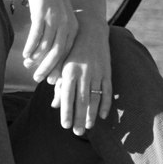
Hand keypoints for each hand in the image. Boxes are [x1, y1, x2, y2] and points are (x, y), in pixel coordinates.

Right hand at [12, 0, 77, 84]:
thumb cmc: (48, 0)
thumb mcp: (57, 18)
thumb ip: (56, 35)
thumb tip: (48, 56)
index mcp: (73, 28)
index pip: (67, 54)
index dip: (58, 68)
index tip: (51, 81)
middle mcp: (67, 24)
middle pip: (58, 53)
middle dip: (48, 68)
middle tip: (39, 79)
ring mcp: (55, 18)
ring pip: (46, 46)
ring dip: (36, 58)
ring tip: (28, 65)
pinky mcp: (42, 13)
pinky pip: (37, 35)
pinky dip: (31, 47)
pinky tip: (25, 54)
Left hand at [48, 18, 112, 135]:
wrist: (90, 31)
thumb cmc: (71, 50)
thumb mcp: (62, 65)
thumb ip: (59, 85)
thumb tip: (55, 105)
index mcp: (69, 71)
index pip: (67, 96)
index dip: (66, 112)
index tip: (65, 125)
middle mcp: (83, 73)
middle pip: (81, 100)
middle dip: (79, 118)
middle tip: (77, 132)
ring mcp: (97, 72)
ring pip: (95, 97)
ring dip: (92, 114)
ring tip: (88, 127)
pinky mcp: (107, 71)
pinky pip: (107, 90)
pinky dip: (106, 103)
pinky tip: (103, 115)